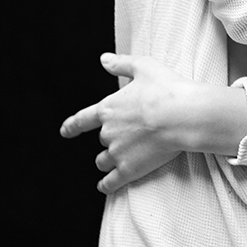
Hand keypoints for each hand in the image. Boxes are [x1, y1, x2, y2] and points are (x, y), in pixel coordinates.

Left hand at [60, 53, 190, 194]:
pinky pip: (111, 182)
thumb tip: (104, 59)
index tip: (64, 131)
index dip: (72, 126)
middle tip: (127, 136)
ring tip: (119, 159)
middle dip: (110, 140)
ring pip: (103, 161)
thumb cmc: (165, 89)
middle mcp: (108, 132)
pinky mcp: (129, 169)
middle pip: (101, 141)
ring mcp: (117, 153)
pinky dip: (106, 185)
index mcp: (108, 109)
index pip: (82, 120)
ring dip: (108, 160)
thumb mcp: (143, 67)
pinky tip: (105, 186)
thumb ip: (121, 64)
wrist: (181, 116)